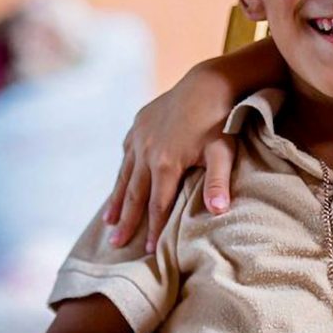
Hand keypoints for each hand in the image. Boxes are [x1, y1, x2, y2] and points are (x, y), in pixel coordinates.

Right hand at [103, 61, 236, 251]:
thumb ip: (218, 182)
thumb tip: (219, 211)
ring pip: (125, 175)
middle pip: (135, 195)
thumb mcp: (223, 151)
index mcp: (166, 163)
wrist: (207, 82)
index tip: (148, 250)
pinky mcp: (138, 124)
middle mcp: (146, 152)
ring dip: (117, 199)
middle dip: (127, 221)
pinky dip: (123, 170)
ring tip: (108, 221)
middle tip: (115, 244)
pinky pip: (127, 152)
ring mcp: (139, 137)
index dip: (153, 229)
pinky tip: (120, 181)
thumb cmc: (220, 120)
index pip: (158, 205)